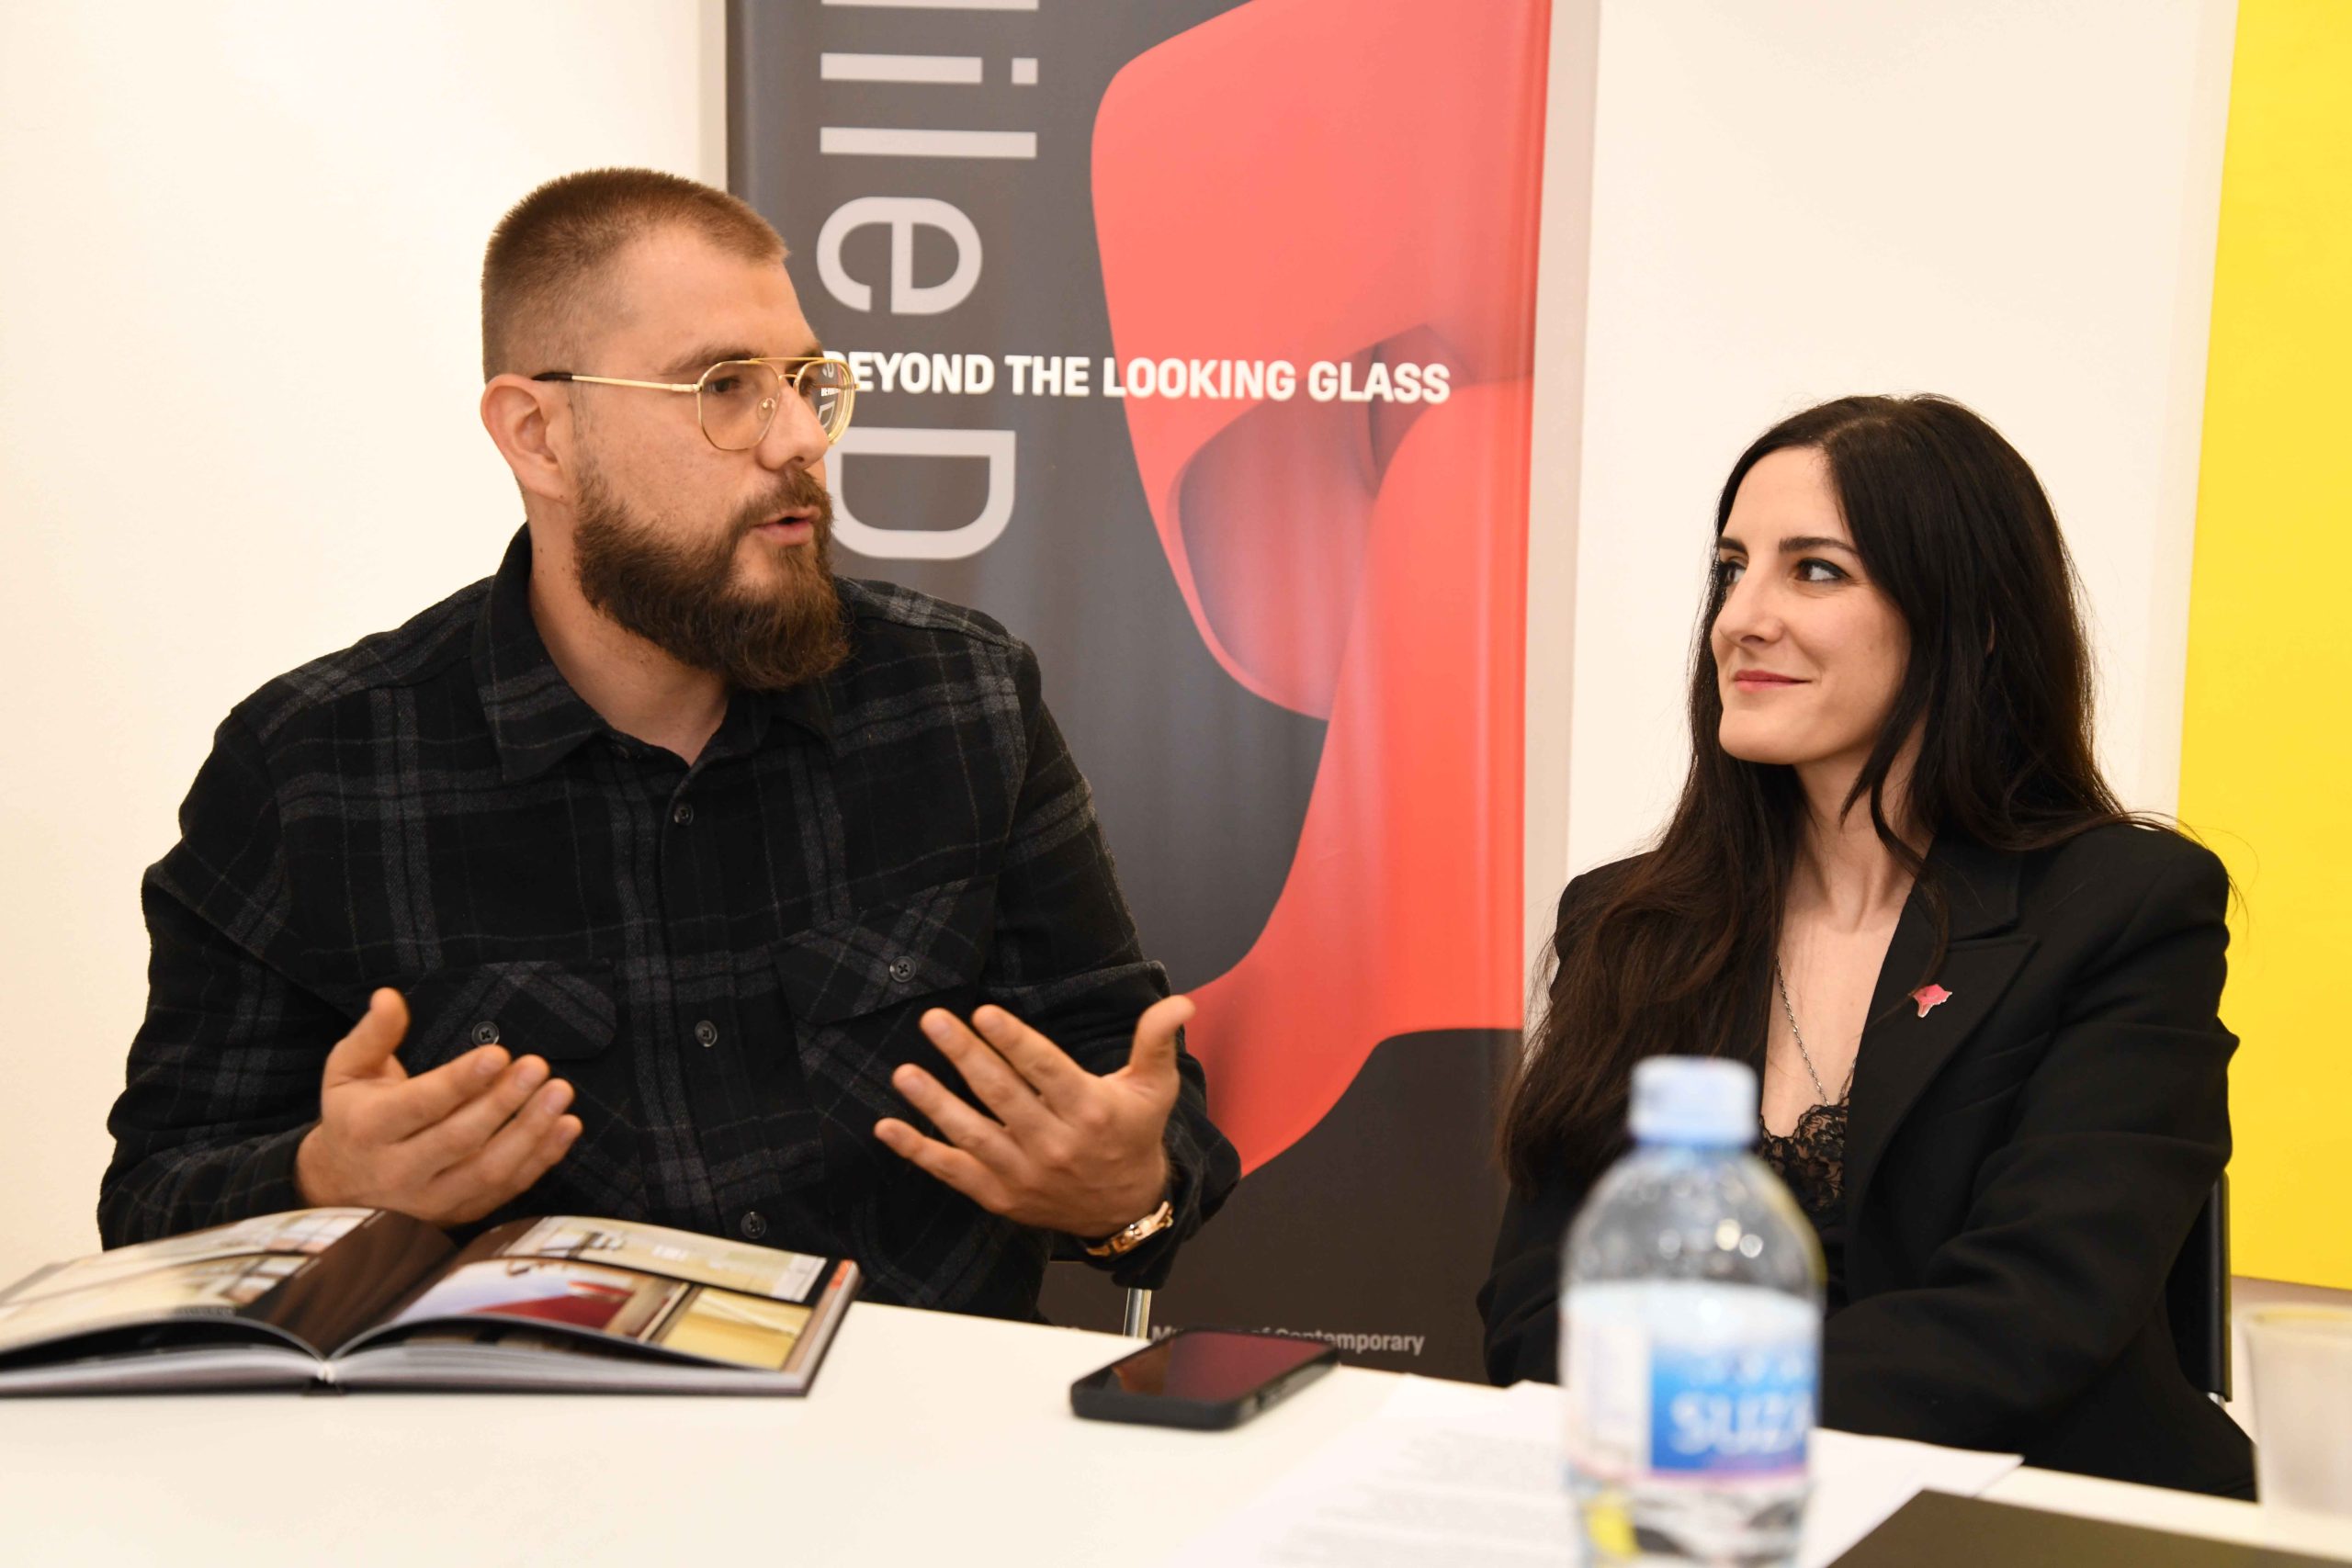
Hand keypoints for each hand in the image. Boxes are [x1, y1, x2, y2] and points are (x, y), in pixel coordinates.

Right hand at [293, 988, 582, 1225]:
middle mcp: (398, 1170)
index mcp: (368, 1128)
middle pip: (459, 1139)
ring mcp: (429, 1200)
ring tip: (560, 1093)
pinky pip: (505, 1190)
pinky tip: (566, 1127)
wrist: (338, 1191)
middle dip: (503, 1102)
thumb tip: (389, 996)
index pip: (420, 1105)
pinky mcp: (457, 1214)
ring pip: (487, 1171)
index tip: (499, 1054)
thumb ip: (372, 1034)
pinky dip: (540, 1160)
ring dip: (531, 1132)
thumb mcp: (347, 1072)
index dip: (461, 1081)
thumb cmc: (352, 1117)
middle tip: (539, 1068)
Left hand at [874, 996, 1189, 1237]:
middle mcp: (1055, 1144)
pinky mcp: (1000, 1195)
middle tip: (934, 1021)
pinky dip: (918, 1152)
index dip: (1014, 1042)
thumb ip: (1156, 1041)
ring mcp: (1023, 1173)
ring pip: (972, 1134)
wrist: (1126, 1209)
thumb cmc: (1133, 1136)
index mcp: (1090, 1111)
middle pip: (1002, 1095)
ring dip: (934, 1102)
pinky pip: (953, 1172)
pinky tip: (888, 1128)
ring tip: (904, 1072)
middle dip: (965, 1056)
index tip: (985, 1014)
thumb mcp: (1153, 1087)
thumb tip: (1179, 1002)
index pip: (1045, 1071)